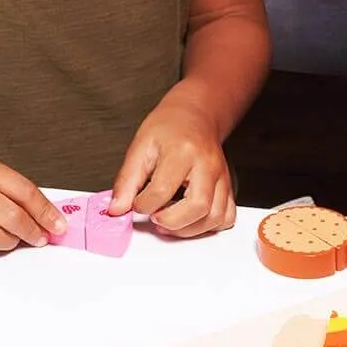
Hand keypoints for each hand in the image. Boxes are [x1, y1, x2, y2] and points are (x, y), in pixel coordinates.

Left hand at [108, 96, 234, 236]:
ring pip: (215, 217)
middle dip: (171, 221)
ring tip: (169, 222)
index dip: (144, 205)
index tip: (136, 204)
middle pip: (198, 207)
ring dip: (189, 229)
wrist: (195, 117)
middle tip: (154, 217)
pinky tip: (191, 221)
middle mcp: (207, 166)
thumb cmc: (170, 128)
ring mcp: (221, 178)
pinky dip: (209, 226)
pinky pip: (227, 217)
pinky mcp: (228, 187)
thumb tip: (118, 208)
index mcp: (183, 152)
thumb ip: (127, 181)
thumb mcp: (140, 146)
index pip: (163, 190)